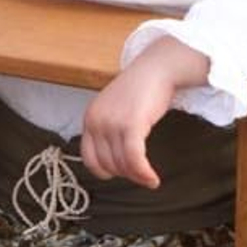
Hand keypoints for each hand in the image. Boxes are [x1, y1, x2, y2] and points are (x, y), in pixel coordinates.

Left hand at [80, 38, 207, 188]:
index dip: (105, 171)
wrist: (157, 68)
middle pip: (107, 164)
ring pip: (122, 165)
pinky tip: (153, 179)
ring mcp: (112, 123)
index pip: (89, 158)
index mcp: (89, 118)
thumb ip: (109, 130)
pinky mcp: (131, 124)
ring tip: (149, 177)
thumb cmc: (140, 89)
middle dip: (126, 174)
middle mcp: (96, 121)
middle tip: (142, 174)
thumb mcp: (114, 109)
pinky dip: (144, 173)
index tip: (120, 173)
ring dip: (138, 176)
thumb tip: (116, 164)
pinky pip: (134, 159)